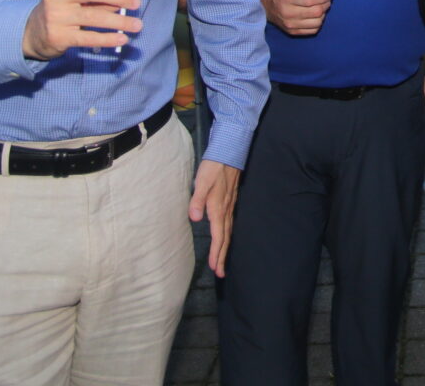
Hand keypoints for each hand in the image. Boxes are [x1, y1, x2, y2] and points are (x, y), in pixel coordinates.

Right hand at [21, 0, 141, 59]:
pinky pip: (88, 37)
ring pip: (94, 17)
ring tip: (137, 25)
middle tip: (137, 3)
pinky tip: (123, 39)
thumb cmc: (65, 7)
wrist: (34, 32)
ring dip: (120, 21)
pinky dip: (108, 38)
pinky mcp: (58, 36)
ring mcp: (55, 16)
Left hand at [189, 160, 240, 278]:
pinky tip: (225, 237)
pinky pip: (229, 223)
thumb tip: (194, 218)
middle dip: (223, 256)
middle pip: (225, 238)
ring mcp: (230, 205)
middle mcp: (226, 209)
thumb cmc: (214, 166)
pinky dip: (227, 235)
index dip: (217, 253)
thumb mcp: (202, 181)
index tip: (216, 268)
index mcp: (218, 207)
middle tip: (221, 273)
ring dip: (225, 247)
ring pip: (228, 231)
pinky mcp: (230, 200)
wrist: (229, 152)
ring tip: (223, 260)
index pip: (219, 236)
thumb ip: (197, 200)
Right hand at [260, 0, 331, 35]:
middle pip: (316, 12)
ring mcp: (289, 24)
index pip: (310, 0)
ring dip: (323, 14)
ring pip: (316, 23)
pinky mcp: (292, 31)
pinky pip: (312, 30)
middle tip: (326, 0)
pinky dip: (317, 23)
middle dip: (326, 4)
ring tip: (320, 7)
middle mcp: (287, 12)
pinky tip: (314, 16)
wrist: (265, 2)